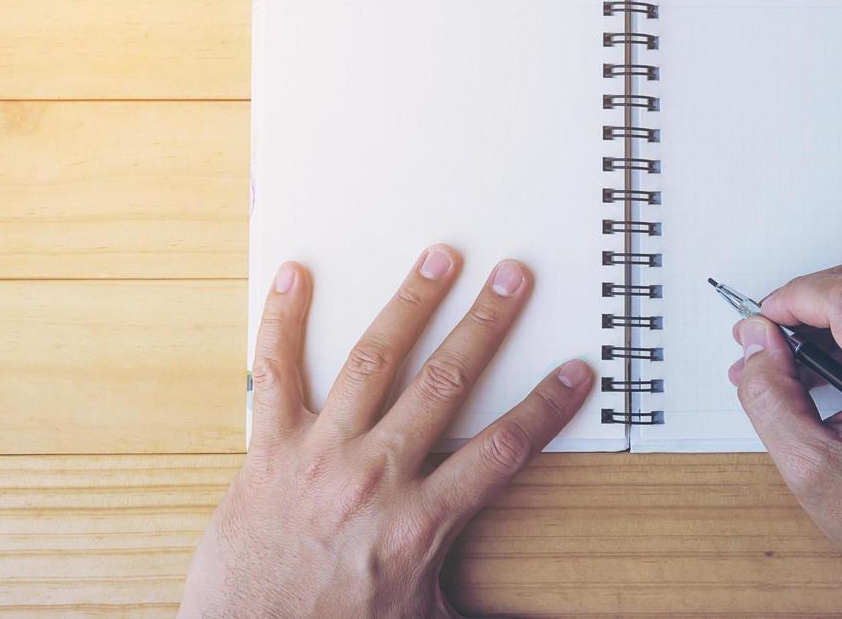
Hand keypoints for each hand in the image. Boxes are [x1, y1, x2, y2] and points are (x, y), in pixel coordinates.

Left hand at [179, 248, 594, 618]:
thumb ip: (488, 611)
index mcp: (419, 522)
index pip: (501, 450)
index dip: (544, 409)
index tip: (573, 372)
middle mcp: (375, 477)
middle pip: (446, 384)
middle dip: (486, 325)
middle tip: (511, 277)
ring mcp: (319, 456)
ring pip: (374, 361)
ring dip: (411, 303)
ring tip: (438, 258)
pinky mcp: (268, 452)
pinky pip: (275, 374)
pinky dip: (283, 322)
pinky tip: (296, 277)